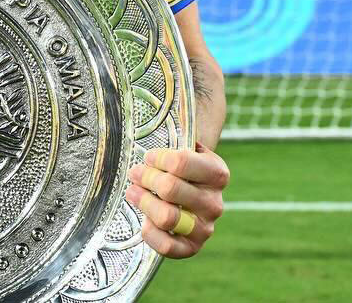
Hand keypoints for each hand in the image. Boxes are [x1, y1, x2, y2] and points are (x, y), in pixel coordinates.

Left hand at [125, 143, 228, 258]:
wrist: (192, 193)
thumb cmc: (182, 168)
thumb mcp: (185, 148)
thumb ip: (177, 135)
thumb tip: (168, 104)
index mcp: (218, 173)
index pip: (180, 162)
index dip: (157, 158)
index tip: (148, 157)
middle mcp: (215, 203)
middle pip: (170, 188)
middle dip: (146, 178)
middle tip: (135, 173)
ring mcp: (205, 228)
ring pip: (167, 217)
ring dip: (144, 202)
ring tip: (133, 192)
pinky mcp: (192, 248)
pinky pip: (167, 246)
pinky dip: (150, 232)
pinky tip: (144, 220)